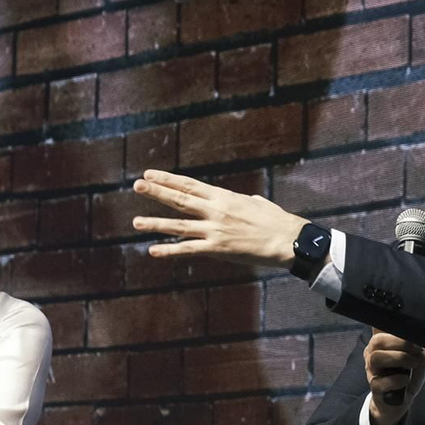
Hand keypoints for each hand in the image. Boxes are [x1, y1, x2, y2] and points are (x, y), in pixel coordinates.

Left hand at [130, 170, 305, 267]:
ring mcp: (214, 230)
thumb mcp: (257, 203)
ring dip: (156, 223)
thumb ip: (243, 201)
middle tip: (137, 185)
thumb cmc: (276, 221)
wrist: (288, 240)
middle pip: (180, 199)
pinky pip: (189, 250)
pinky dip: (170, 250)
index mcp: (223, 197)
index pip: (189, 185)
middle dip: (157, 192)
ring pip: (179, 225)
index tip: (150, 173)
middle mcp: (215, 211)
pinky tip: (153, 251)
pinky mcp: (217, 249)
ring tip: (136, 221)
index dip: (168, 179)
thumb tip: (243, 199)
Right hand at [364, 332, 424, 424]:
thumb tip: (420, 344)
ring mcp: (371, 371)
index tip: (408, 328)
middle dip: (401, 342)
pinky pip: (381, 381)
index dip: (389, 323)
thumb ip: (419, 347)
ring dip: (399, 358)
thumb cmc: (407, 374)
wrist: (400, 401)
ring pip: (377, 357)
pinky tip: (406, 379)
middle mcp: (373, 354)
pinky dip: (398, 379)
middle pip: (378, 340)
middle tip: (416, 350)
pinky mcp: (374, 387)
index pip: (379, 326)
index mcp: (382, 343)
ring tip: (413, 364)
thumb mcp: (418, 357)